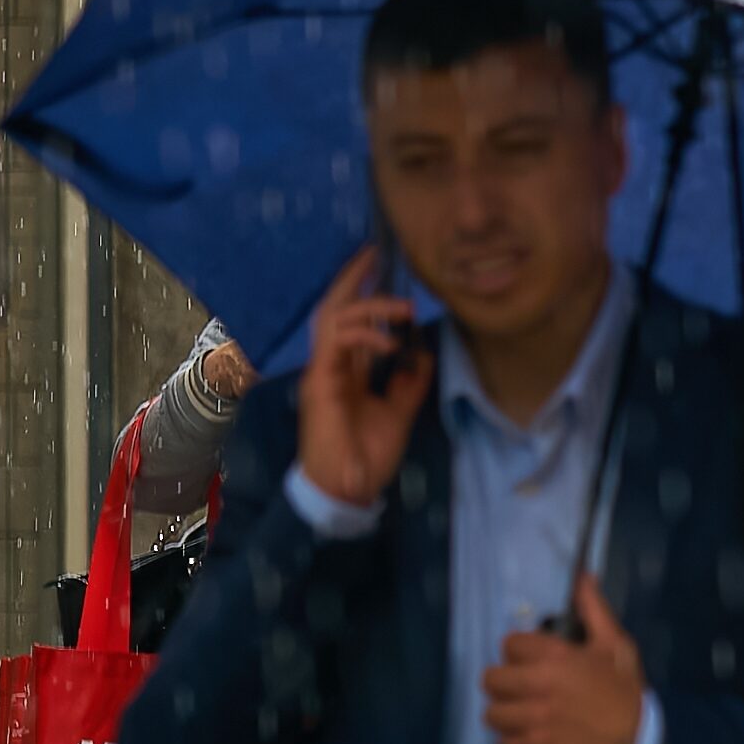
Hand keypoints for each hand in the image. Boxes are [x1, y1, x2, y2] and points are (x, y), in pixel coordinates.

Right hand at [295, 254, 428, 513]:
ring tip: (403, 308)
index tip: (382, 269)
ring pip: (333, 319)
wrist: (345, 490)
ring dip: (368, 306)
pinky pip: (336, 344)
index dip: (364, 294)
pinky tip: (390, 343)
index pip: (350, 321)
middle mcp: (329, 366)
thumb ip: (409, 382)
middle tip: (375, 254)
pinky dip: (364, 335)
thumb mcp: (399, 412)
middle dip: (353, 280)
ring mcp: (322, 373)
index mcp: (345, 371)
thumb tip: (423, 351)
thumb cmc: (366, 456)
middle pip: (334, 309)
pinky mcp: (321, 384)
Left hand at [483, 573, 646, 743]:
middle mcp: (538, 685)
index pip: (509, 644)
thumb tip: (582, 577)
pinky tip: (538, 740)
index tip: (538, 664)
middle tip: (529, 693)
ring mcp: (532, 720)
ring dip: (510, 717)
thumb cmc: (626, 694)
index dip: (522, 654)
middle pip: (491, 679)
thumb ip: (594, 612)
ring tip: (532, 719)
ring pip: (493, 714)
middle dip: (508, 685)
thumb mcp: (617, 647)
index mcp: (556, 657)